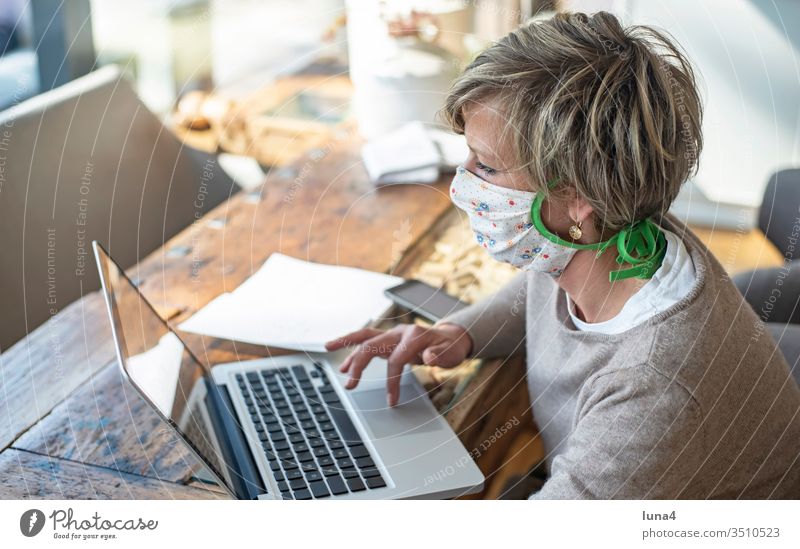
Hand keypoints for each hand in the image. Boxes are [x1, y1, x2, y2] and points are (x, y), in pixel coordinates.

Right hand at [323, 323, 472, 406]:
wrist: (451, 337)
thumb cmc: (450, 347)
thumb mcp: (452, 353)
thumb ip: (440, 354)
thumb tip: (429, 357)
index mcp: (414, 335)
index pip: (396, 358)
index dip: (391, 380)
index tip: (390, 401)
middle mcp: (399, 331)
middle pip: (373, 345)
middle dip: (359, 364)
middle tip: (349, 384)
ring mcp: (392, 333)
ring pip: (365, 336)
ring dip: (346, 346)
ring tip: (330, 353)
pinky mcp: (387, 338)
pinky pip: (365, 338)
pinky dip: (349, 341)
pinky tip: (335, 345)